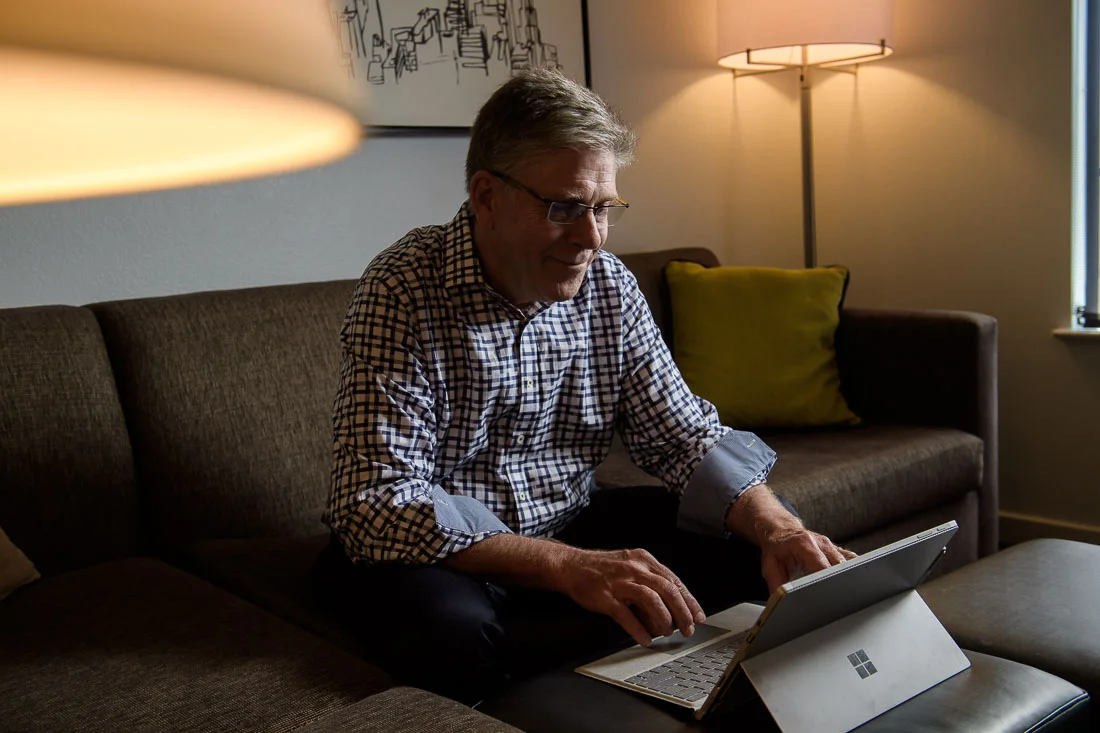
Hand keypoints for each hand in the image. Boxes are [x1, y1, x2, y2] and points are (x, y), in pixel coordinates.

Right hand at [554, 547, 705, 646]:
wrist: (572, 566)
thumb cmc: (603, 569)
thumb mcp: (631, 564)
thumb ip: (650, 579)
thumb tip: (672, 603)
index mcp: (644, 560)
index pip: (674, 581)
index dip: (689, 600)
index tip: (698, 615)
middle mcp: (635, 568)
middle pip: (667, 590)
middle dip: (682, 612)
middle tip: (688, 628)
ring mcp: (620, 582)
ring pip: (651, 599)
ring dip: (664, 619)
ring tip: (668, 632)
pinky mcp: (606, 597)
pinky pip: (626, 615)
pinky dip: (638, 629)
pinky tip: (646, 639)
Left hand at [759, 525, 856, 593]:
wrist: (781, 530)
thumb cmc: (776, 548)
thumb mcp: (770, 566)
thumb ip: (776, 584)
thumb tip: (780, 604)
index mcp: (804, 545)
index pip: (822, 565)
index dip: (828, 581)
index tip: (832, 595)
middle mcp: (822, 544)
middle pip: (840, 565)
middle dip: (843, 582)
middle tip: (842, 599)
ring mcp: (832, 546)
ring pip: (850, 563)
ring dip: (851, 577)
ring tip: (851, 594)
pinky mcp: (838, 550)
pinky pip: (852, 561)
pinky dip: (854, 572)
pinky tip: (854, 584)